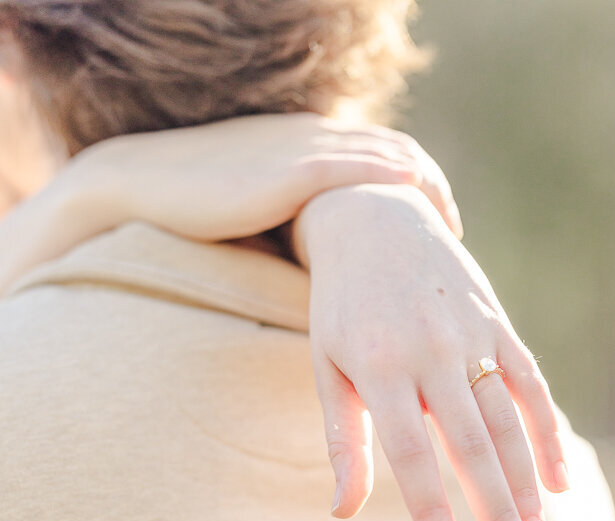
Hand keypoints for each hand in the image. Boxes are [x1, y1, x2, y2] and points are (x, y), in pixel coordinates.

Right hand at [0, 112, 461, 293]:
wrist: (145, 186)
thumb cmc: (198, 212)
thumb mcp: (262, 212)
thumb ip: (303, 228)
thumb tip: (330, 273)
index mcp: (311, 148)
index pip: (386, 155)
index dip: (422, 187)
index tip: (441, 228)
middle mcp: (316, 140)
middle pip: (398, 153)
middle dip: (434, 191)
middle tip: (455, 236)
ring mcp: (304, 150)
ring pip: (385, 157)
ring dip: (424, 189)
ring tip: (449, 235)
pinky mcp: (288, 169)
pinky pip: (354, 169)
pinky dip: (390, 179)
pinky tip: (415, 199)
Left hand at [294, 184, 569, 520]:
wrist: (374, 218)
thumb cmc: (341, 308)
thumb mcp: (327, 369)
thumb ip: (343, 441)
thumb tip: (341, 512)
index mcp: (379, 367)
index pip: (409, 454)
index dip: (431, 510)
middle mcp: (430, 351)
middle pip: (472, 444)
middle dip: (499, 509)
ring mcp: (470, 335)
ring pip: (508, 421)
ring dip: (527, 483)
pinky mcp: (497, 324)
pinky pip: (531, 384)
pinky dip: (547, 431)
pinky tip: (559, 481)